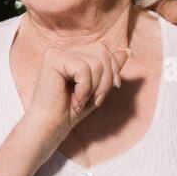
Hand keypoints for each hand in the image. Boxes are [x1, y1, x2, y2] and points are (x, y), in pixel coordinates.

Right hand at [22, 43, 129, 159]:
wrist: (50, 126)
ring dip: (95, 87)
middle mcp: (64, 50)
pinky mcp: (52, 58)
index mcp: (73, 54)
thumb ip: (109, 69)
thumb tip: (126, 51)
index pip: (103, 49)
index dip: (112, 71)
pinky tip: (74, 100)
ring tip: (82, 101)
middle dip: (105, 80)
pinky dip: (84, 89)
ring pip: (95, 62)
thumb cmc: (71, 110)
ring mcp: (56, 52)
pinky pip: (83, 69)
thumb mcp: (97, 88)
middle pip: (102, 52)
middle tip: (94, 99)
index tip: (102, 94)